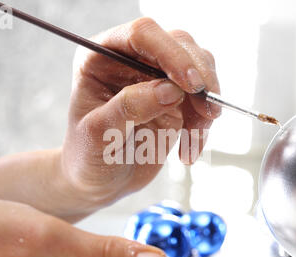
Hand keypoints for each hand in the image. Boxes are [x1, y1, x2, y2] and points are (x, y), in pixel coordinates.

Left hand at [60, 17, 220, 212]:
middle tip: (208, 111)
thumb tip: (170, 89)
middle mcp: (131, 60)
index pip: (142, 34)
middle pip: (178, 44)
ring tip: (195, 136)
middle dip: (198, 76)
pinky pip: (203, 98)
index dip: (170, 53)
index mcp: (102, 57)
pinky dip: (205, 123)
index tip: (190, 83)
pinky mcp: (175, 99)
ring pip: (197, 67)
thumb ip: (129, 108)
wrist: (101, 182)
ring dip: (206, 100)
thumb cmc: (88, 157)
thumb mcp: (98, 135)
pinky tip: (190, 150)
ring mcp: (156, 78)